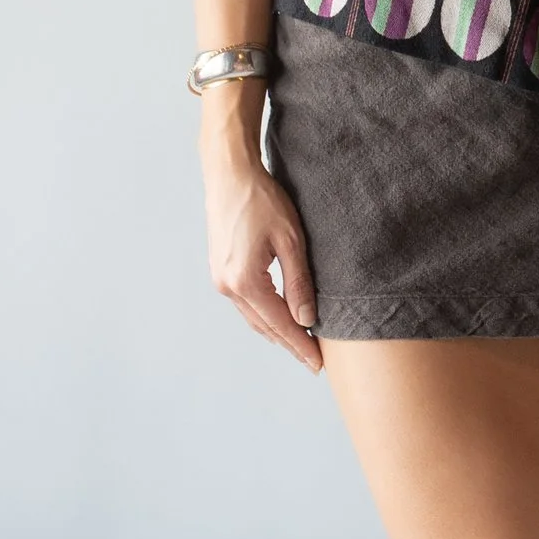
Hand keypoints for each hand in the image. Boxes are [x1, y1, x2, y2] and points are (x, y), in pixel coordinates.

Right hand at [205, 154, 323, 371]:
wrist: (230, 174)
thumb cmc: (263, 201)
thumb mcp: (291, 241)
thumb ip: (299, 283)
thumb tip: (307, 320)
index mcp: (245, 282)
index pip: (280, 324)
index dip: (301, 345)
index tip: (318, 364)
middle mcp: (228, 286)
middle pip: (264, 326)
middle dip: (290, 343)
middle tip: (314, 360)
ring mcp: (220, 280)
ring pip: (253, 317)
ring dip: (276, 331)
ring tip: (300, 343)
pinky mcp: (220, 270)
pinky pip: (245, 303)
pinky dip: (264, 314)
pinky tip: (279, 317)